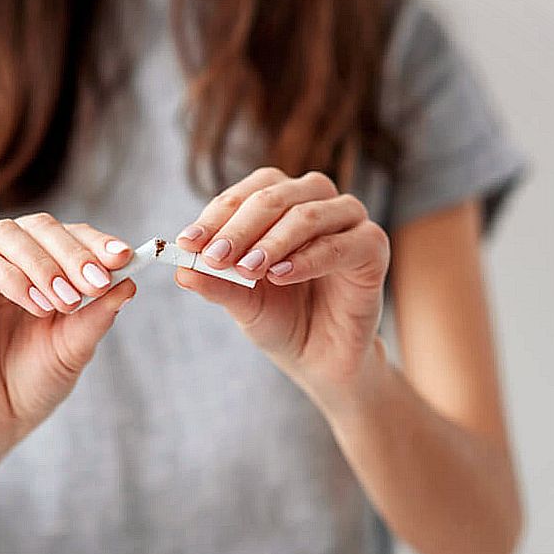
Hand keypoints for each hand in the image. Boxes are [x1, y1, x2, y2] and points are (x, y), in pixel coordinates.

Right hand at [0, 214, 135, 466]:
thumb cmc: (34, 380)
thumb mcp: (75, 347)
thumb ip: (97, 314)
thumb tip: (130, 280)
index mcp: (39, 265)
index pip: (68, 234)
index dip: (95, 241)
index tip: (124, 257)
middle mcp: (4, 258)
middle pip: (38, 226)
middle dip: (73, 252)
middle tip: (96, 283)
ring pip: (5, 235)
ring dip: (43, 264)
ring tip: (66, 302)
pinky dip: (11, 279)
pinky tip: (37, 305)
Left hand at [174, 167, 389, 402]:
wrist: (320, 359)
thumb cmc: (281, 320)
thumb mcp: (241, 302)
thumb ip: (216, 283)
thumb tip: (180, 269)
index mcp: (280, 203)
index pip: (246, 194)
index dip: (215, 216)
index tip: (188, 243)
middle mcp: (315, 202)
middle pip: (274, 197)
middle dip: (240, 227)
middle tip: (215, 255)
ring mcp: (348, 221)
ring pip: (307, 214)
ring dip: (272, 241)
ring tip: (247, 269)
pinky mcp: (373, 247)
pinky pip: (341, 244)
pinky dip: (308, 258)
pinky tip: (281, 276)